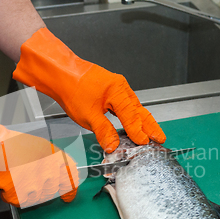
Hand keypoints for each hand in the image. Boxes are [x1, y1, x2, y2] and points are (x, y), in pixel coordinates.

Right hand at [0, 101, 77, 206]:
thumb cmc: (3, 142)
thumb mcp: (32, 144)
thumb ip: (47, 158)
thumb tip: (58, 171)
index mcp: (52, 155)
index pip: (71, 176)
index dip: (71, 188)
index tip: (69, 195)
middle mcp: (46, 169)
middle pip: (52, 189)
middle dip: (41, 188)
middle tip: (27, 180)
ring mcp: (33, 182)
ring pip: (34, 196)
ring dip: (24, 190)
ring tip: (12, 175)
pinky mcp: (18, 193)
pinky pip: (16, 199)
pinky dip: (8, 193)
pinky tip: (3, 180)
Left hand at [12, 28, 165, 152]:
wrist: (60, 72)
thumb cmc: (72, 87)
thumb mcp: (87, 115)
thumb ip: (104, 131)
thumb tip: (113, 145)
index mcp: (117, 92)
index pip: (132, 117)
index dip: (138, 132)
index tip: (145, 142)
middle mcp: (120, 87)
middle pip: (139, 110)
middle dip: (150, 125)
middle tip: (160, 137)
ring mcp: (116, 87)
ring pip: (134, 106)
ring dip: (142, 120)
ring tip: (151, 132)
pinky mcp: (110, 88)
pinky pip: (126, 103)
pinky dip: (132, 114)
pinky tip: (133, 121)